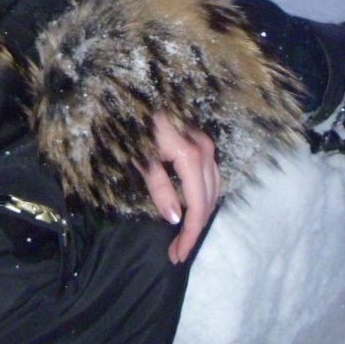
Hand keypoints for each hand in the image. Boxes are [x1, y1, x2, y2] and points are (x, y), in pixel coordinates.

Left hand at [137, 112, 219, 264]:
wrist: (133, 88)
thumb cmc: (131, 120)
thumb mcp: (140, 156)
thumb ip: (158, 187)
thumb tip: (174, 219)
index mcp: (191, 156)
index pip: (197, 206)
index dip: (189, 234)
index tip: (175, 255)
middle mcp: (205, 151)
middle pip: (208, 200)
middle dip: (194, 229)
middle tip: (177, 251)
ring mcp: (205, 145)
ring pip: (213, 189)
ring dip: (200, 214)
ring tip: (184, 236)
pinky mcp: (200, 142)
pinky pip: (209, 176)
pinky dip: (202, 197)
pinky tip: (190, 207)